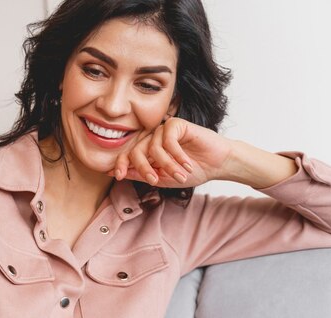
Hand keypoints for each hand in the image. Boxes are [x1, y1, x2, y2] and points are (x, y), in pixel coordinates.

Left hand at [110, 117, 233, 187]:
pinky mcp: (175, 124)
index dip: (120, 165)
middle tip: (154, 180)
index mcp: (147, 152)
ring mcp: (163, 131)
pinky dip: (177, 155)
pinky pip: (168, 141)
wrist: (217, 164)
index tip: (117, 176)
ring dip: (167, 165)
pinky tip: (187, 164)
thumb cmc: (191, 171)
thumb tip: (113, 173)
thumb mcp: (162, 178)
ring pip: (153, 149)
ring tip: (180, 175)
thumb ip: (140, 174)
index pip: (127, 155)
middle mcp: (152, 139)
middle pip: (136, 152)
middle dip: (143, 168)